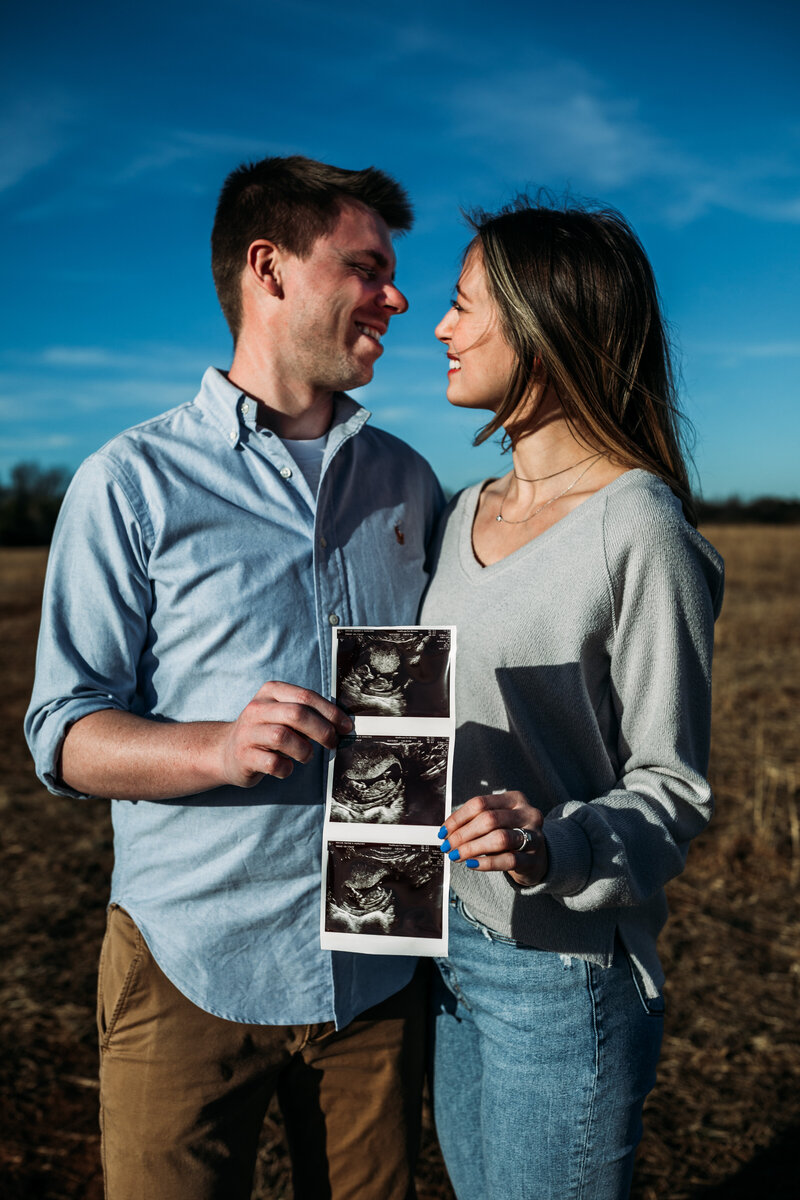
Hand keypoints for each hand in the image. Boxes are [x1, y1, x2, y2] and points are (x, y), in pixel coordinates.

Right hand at [219, 681, 352, 786]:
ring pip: (283, 737)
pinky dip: (286, 768)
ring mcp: (247, 732)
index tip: (345, 726)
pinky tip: (287, 767)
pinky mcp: (244, 756)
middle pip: (296, 714)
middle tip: (332, 743)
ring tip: (306, 756)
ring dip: (304, 750)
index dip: (330, 712)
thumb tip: (341, 724)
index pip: (306, 696)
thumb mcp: (282, 713)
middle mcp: (257, 709)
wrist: (226, 751)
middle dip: (322, 730)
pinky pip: (273, 763)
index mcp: (270, 692)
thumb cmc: (265, 731)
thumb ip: (307, 713)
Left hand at [438, 790, 548, 885]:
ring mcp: (534, 836)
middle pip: (489, 819)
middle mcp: (527, 814)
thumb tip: (447, 833)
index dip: (458, 818)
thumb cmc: (511, 836)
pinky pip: (507, 860)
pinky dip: (485, 863)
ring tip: (457, 855)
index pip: (480, 803)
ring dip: (472, 848)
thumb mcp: (497, 823)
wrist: (538, 858)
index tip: (444, 831)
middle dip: (463, 834)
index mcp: (515, 799)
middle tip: (448, 846)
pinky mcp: (534, 858)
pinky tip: (472, 864)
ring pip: (499, 838)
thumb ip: (475, 823)